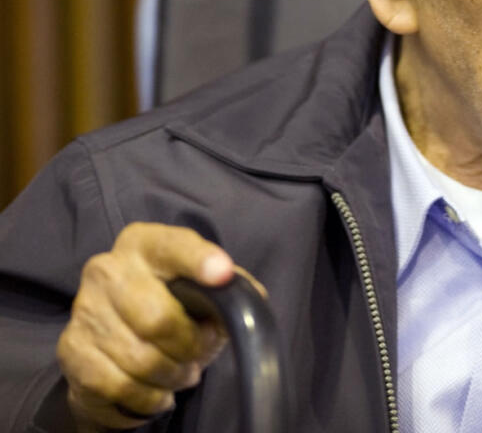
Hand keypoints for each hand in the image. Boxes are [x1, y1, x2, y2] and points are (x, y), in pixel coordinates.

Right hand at [56, 222, 260, 430]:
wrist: (119, 345)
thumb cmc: (173, 308)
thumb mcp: (205, 291)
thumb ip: (229, 289)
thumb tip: (249, 297)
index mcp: (145, 243)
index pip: (174, 247)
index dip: (199, 261)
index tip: (222, 273)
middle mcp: (107, 269)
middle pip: (158, 319)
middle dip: (188, 346)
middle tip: (198, 353)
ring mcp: (84, 309)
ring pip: (139, 360)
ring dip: (170, 376)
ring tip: (181, 373)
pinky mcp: (71, 349)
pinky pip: (118, 386)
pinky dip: (148, 397)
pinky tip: (158, 392)